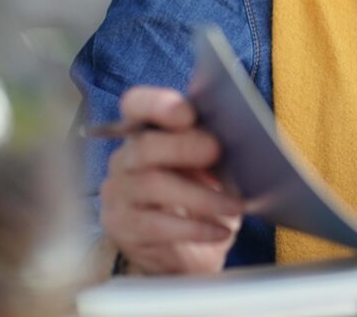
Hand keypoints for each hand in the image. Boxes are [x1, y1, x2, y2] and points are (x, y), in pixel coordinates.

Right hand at [99, 86, 242, 274]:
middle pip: (144, 145)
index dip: (158, 105)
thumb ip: (213, 148)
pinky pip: (157, 225)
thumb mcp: (213, 169)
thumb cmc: (202, 198)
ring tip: (235, 205)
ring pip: (152, 185)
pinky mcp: (122, 228)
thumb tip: (237, 140)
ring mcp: (119, 194)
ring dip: (201, 195)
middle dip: (183, 146)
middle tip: (216, 151)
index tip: (188, 114)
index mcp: (148, 132)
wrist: (189, 252)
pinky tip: (221, 230)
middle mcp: (126, 158)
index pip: (137, 105)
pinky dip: (195, 227)